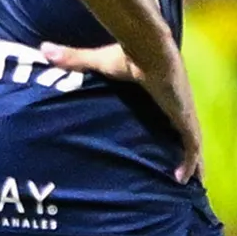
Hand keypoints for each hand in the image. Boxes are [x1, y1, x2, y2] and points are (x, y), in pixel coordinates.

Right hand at [40, 41, 202, 183]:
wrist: (148, 48)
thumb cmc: (128, 54)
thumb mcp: (98, 62)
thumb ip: (74, 59)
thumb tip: (44, 49)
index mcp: (162, 95)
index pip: (170, 117)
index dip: (171, 131)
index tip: (168, 148)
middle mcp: (176, 106)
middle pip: (186, 135)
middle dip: (189, 155)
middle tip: (186, 176)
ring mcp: (183, 113)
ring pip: (193, 145)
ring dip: (193, 165)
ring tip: (190, 186)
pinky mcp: (184, 118)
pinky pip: (191, 147)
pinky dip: (189, 164)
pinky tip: (182, 180)